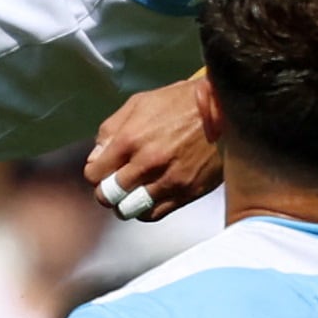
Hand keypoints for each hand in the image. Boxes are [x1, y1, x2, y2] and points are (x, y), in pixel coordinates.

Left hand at [83, 75, 219, 222]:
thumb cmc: (180, 103)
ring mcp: (167, 181)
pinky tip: (149, 197)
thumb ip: (111, 130)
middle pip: (109, 196)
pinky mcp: (186, 193)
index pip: (94, 174)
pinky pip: (154, 215)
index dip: (95, 174)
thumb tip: (96, 156)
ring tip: (131, 194)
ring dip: (125, 204)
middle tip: (115, 185)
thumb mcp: (139, 103)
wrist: (223, 109)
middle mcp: (147, 164)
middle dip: (107, 192)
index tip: (102, 171)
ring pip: (129, 210)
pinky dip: (146, 210)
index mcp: (130, 139)